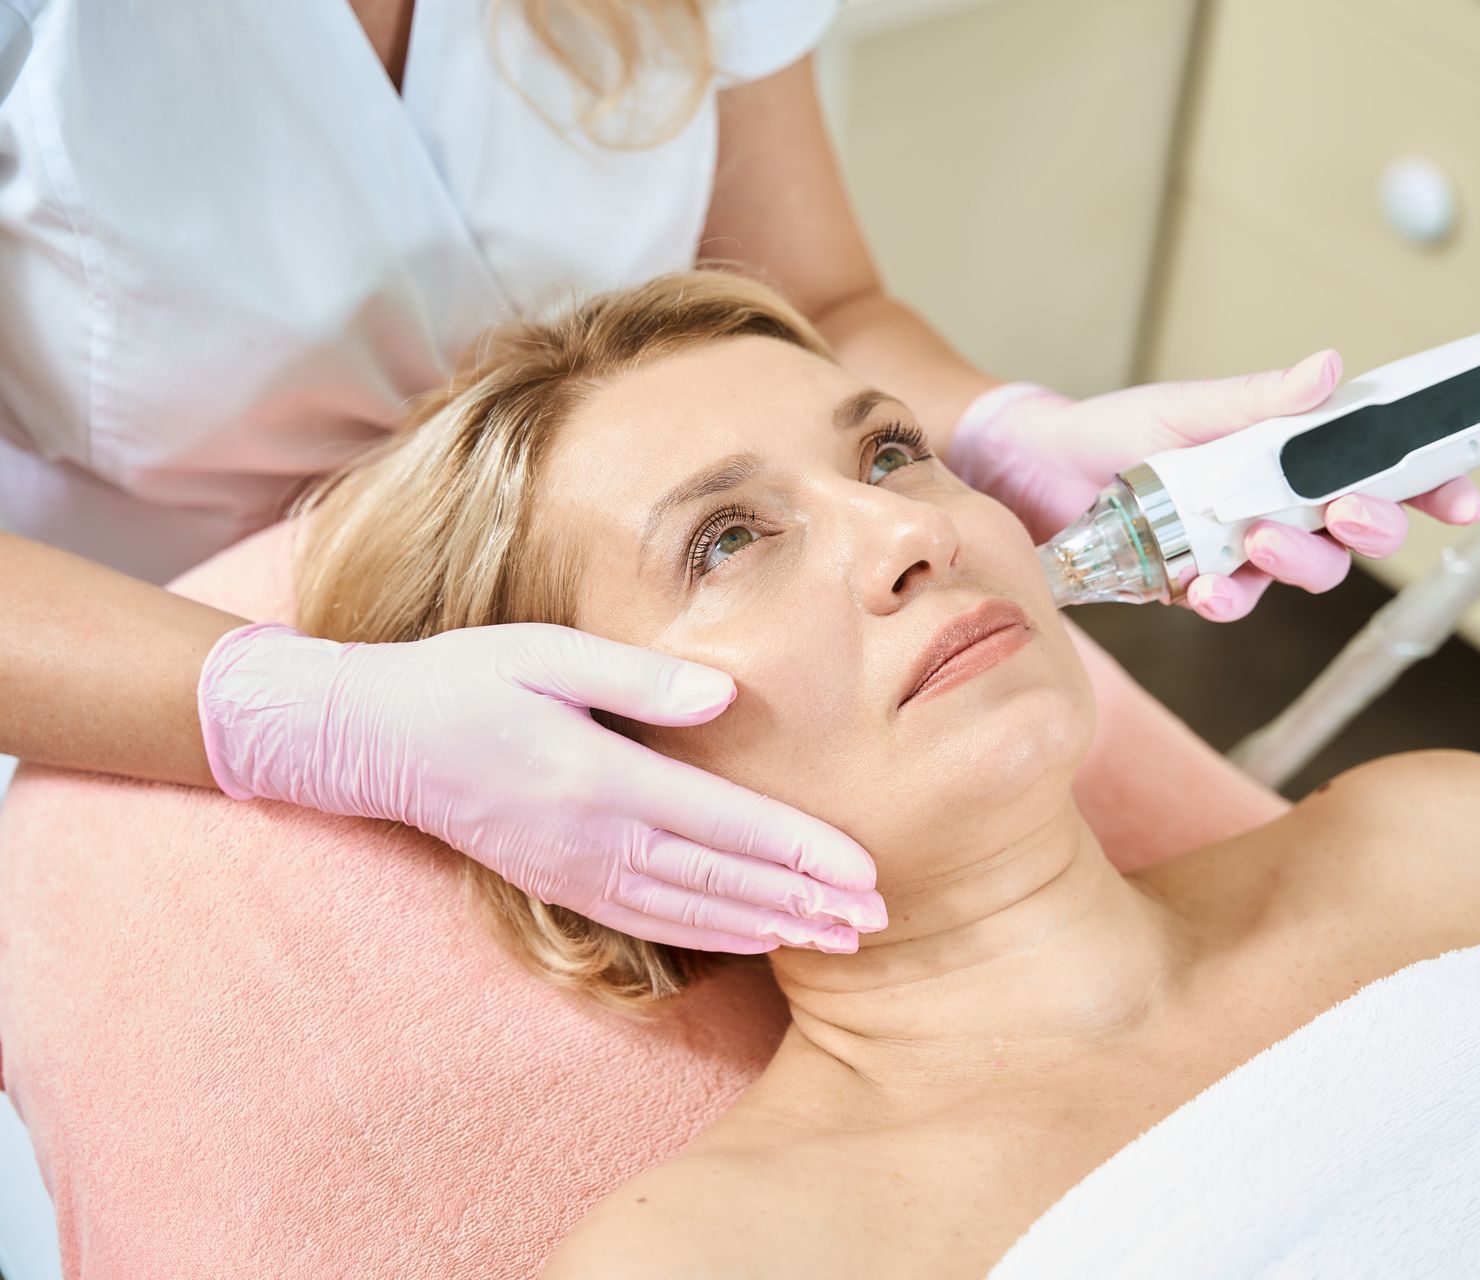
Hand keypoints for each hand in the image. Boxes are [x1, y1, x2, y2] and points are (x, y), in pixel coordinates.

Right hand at [198, 621, 886, 954]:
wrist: (376, 739)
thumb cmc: (466, 679)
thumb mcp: (544, 652)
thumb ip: (636, 677)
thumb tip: (724, 697)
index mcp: (599, 778)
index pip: (724, 824)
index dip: (800, 852)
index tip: (864, 873)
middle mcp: (593, 838)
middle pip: (722, 882)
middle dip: (806, 903)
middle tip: (878, 921)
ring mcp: (576, 871)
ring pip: (693, 912)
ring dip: (771, 927)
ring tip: (838, 940)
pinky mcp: (561, 884)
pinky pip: (652, 921)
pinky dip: (712, 935)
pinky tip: (756, 938)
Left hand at [946, 351, 1479, 621]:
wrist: (1035, 470)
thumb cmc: (1114, 431)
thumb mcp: (1186, 407)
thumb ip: (1258, 400)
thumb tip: (1330, 367)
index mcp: (1290, 456)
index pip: (1380, 470)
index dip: (1430, 484)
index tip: (1463, 495)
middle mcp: (1278, 507)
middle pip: (1358, 532)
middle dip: (1371, 526)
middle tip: (1351, 512)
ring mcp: (1241, 552)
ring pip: (1306, 572)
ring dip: (1298, 560)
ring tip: (1260, 538)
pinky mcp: (1195, 588)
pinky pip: (1232, 604)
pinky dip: (1227, 599)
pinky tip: (1209, 587)